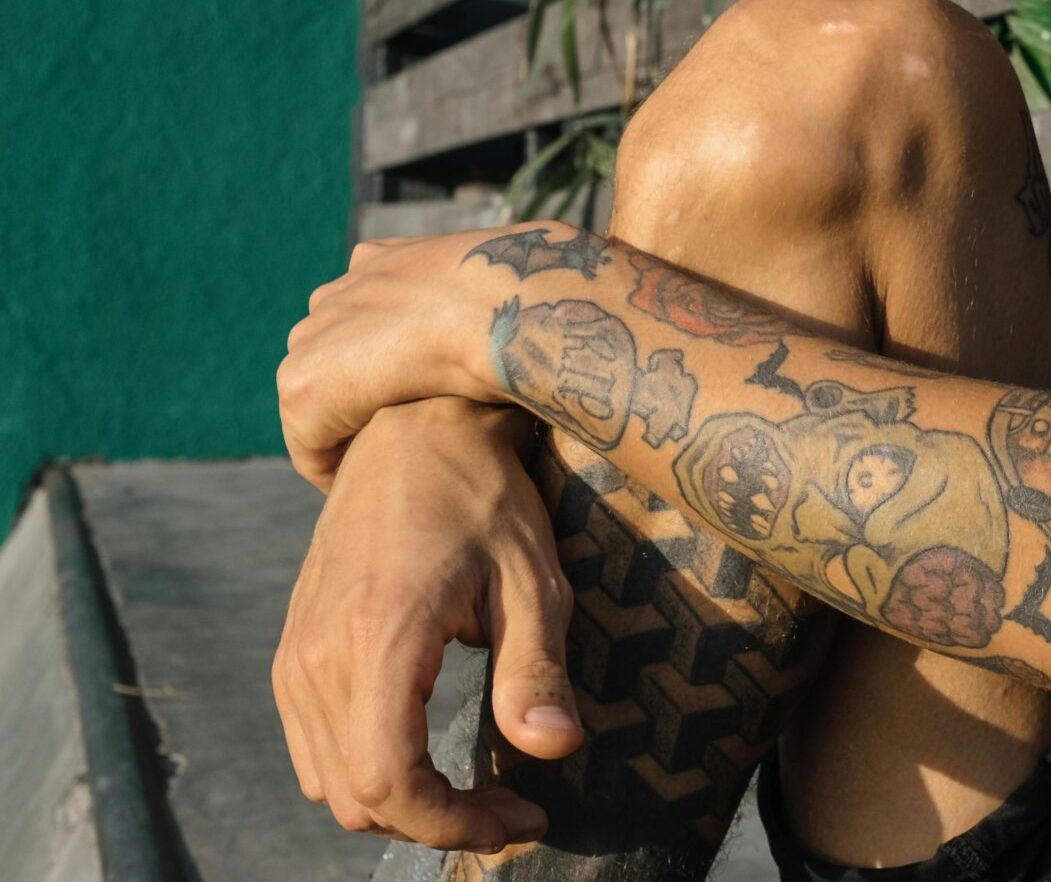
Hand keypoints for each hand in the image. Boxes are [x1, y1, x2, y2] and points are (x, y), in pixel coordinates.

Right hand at [272, 396, 583, 852]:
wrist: (411, 429)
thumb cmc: (485, 497)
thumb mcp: (533, 579)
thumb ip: (535, 669)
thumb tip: (553, 749)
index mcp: (377, 639)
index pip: (390, 782)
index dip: (453, 825)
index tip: (519, 820)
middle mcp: (318, 656)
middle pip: (357, 797)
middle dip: (438, 821)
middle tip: (512, 810)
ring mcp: (295, 654)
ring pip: (329, 783)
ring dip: (401, 803)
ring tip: (478, 790)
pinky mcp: (293, 649)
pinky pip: (314, 747)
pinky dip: (366, 771)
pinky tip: (428, 752)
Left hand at [280, 230, 532, 488]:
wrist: (498, 303)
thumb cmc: (521, 295)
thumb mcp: (505, 287)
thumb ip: (484, 301)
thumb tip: (532, 316)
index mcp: (381, 262)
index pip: (366, 319)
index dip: (392, 362)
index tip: (421, 397)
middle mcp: (339, 294)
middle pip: (335, 361)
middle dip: (364, 397)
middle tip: (406, 440)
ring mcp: (314, 337)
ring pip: (320, 404)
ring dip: (351, 435)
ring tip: (392, 470)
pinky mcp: (304, 386)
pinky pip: (312, 447)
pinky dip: (338, 470)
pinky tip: (375, 487)